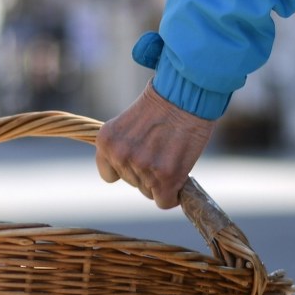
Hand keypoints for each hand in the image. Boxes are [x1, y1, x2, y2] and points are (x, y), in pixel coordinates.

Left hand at [95, 82, 214, 208]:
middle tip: (163, 150)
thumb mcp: (129, 124)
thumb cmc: (163, 105)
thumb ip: (124, 147)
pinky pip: (164, 201)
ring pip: (148, 192)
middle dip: (147, 172)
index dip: (126, 169)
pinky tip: (179, 179)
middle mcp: (120, 156)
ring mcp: (142, 167)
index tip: (139, 160)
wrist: (188, 93)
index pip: (109, 175)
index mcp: (106, 141)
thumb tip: (129, 170)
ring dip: (161, 180)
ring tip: (172, 155)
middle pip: (132, 183)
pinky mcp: (165, 177)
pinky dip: (172, 196)